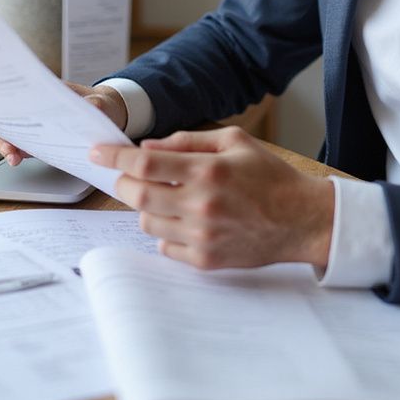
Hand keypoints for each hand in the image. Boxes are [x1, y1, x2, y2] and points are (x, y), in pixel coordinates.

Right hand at [0, 83, 128, 165]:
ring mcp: (36, 126)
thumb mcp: (98, 103)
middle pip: (2, 114)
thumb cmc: (100, 104)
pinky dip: (15, 153)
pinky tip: (15, 159)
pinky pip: (23, 147)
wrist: (109, 117)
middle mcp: (34, 109)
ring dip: (3, 145)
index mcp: (42, 93)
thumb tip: (91, 106)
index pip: (8, 96)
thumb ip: (93, 106)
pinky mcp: (41, 142)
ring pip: (10, 134)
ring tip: (10, 156)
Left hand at [91, 126, 333, 271]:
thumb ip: (188, 140)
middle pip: (138, 195)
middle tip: (126, 175)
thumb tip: (147, 148)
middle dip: (123, 182)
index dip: (115, 157)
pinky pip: (165, 246)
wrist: (301, 219)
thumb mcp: (234, 141)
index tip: (97, 152)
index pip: (145, 164)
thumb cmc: (268, 176)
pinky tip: (184, 219)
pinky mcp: (206, 259)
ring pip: (147, 222)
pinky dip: (165, 232)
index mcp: (208, 170)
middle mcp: (201, 204)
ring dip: (147, 207)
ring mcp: (202, 235)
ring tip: (167, 197)